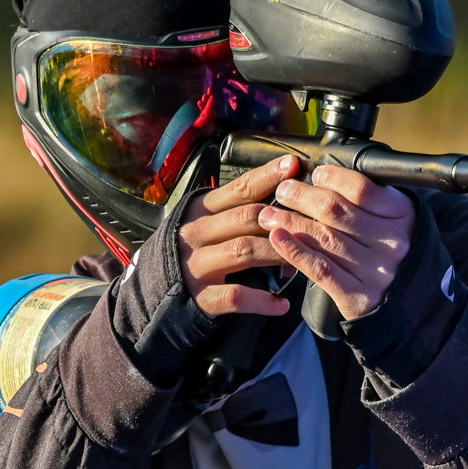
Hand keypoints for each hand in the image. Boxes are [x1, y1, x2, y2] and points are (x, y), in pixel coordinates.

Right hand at [177, 155, 300, 317]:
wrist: (154, 290)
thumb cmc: (191, 249)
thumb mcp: (204, 221)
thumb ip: (234, 207)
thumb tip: (281, 188)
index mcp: (200, 210)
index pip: (239, 189)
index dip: (268, 176)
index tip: (293, 164)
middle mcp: (197, 234)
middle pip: (246, 218)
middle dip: (283, 218)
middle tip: (312, 221)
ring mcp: (197, 266)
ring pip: (245, 252)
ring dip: (279, 253)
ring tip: (303, 259)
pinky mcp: (201, 297)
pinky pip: (237, 296)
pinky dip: (263, 301)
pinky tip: (282, 304)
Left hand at [258, 164, 412, 320]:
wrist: (412, 305)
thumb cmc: (392, 251)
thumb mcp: (394, 219)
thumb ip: (368, 199)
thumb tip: (322, 178)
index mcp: (403, 215)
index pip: (362, 189)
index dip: (332, 178)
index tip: (314, 174)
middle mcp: (392, 242)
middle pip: (336, 211)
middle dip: (301, 197)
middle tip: (283, 191)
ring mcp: (376, 270)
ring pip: (324, 238)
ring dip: (290, 222)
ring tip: (269, 215)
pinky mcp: (358, 296)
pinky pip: (320, 269)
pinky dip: (295, 251)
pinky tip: (277, 239)